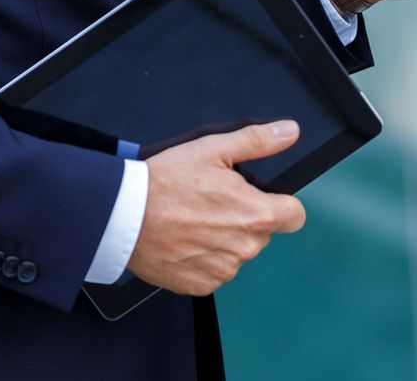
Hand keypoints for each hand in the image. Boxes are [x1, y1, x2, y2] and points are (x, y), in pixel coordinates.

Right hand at [126, 121, 307, 295]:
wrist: (121, 216)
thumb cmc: (164, 182)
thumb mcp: (214, 149)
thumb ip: (258, 141)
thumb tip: (289, 132)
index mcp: (256, 215)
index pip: (295, 216)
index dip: (282, 204)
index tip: (263, 199)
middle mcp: (245, 248)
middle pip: (263, 233)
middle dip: (246, 218)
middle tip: (214, 203)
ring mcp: (223, 269)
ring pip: (238, 252)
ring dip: (224, 239)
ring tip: (195, 220)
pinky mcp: (200, 285)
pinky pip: (215, 270)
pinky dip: (204, 258)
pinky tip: (185, 240)